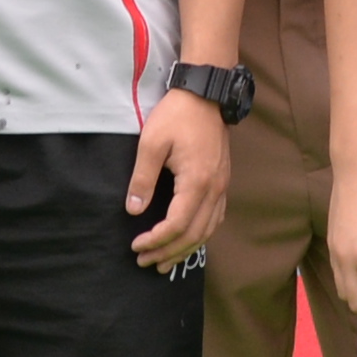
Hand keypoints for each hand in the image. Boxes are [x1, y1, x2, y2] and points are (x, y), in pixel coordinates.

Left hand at [127, 89, 229, 272]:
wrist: (205, 94)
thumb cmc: (176, 116)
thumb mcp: (151, 143)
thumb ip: (142, 179)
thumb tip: (133, 211)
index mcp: (196, 182)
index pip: (177, 224)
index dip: (156, 240)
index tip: (136, 246)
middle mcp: (214, 189)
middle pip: (194, 234)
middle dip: (168, 252)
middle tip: (145, 262)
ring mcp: (222, 186)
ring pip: (208, 230)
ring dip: (186, 249)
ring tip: (165, 262)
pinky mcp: (222, 182)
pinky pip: (215, 218)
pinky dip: (200, 235)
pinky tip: (188, 241)